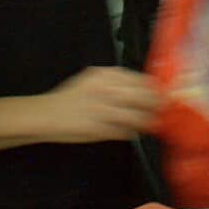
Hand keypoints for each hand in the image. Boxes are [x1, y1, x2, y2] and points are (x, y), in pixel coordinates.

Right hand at [38, 67, 161, 142]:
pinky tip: (131, 132)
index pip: (140, 81)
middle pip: (143, 98)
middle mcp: (106, 91)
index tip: (161, 94)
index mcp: (104, 76)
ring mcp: (103, 111)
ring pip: (136, 116)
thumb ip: (115, 81)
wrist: (47, 114)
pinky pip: (123, 132)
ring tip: (149, 123)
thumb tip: (140, 86)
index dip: (154, 89)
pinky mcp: (99, 129)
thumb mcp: (92, 79)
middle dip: (156, 105)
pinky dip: (130, 133)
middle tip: (162, 110)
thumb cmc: (70, 98)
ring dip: (146, 121)